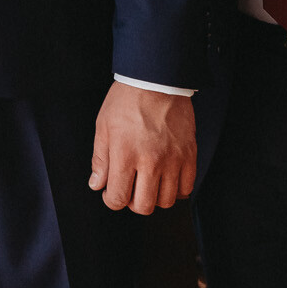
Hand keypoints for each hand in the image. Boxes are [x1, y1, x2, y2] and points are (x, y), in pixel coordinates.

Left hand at [89, 83, 196, 213]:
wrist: (156, 81)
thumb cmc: (127, 101)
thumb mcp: (103, 127)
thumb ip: (100, 159)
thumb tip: (97, 184)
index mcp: (125, 154)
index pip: (118, 198)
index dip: (111, 200)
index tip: (111, 193)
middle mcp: (150, 161)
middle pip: (144, 206)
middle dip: (132, 203)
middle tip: (130, 190)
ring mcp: (173, 159)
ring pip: (167, 201)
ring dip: (155, 197)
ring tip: (148, 183)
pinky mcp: (189, 155)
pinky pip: (187, 188)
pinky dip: (176, 190)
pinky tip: (166, 179)